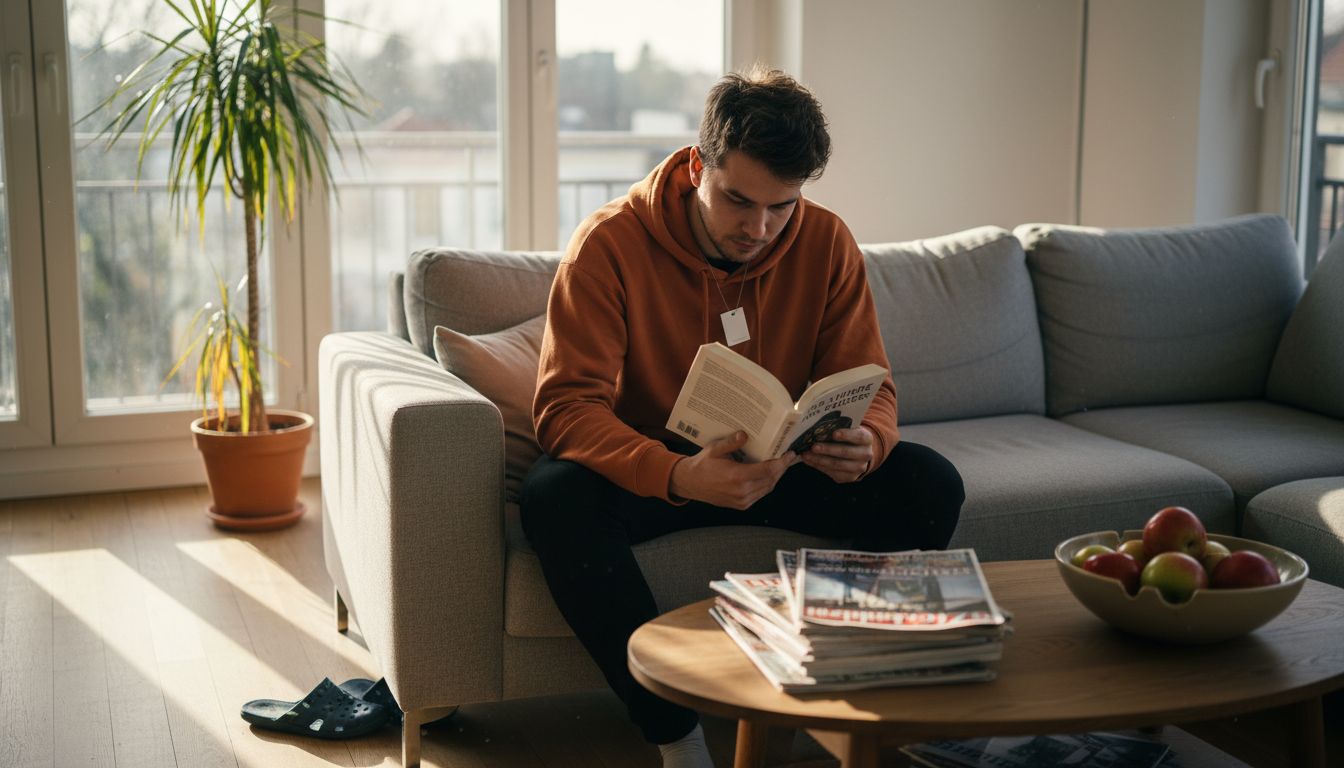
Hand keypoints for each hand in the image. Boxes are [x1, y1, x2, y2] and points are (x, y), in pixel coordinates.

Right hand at [669, 431, 799, 509]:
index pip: (768, 470)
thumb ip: (732, 442)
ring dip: (776, 477)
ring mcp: (742, 501)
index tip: (790, 454)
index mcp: (737, 477)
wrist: (690, 483)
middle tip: (789, 457)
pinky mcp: (741, 505)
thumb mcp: (715, 449)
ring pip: (767, 488)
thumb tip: (745, 434)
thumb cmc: (702, 465)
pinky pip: (760, 494)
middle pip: (771, 480)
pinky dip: (767, 484)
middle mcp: (742, 491)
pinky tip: (769, 475)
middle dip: (782, 469)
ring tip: (781, 465)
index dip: (781, 463)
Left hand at [799, 426, 873, 482]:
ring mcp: (858, 468)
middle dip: (828, 449)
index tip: (833, 433)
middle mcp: (866, 454)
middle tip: (813, 446)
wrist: (857, 453)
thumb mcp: (848, 429)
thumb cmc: (848, 436)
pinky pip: (831, 472)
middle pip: (845, 452)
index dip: (847, 435)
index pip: (858, 436)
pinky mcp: (849, 477)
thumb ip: (837, 427)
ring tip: (806, 454)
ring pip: (837, 464)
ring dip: (819, 459)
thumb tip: (817, 428)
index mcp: (867, 439)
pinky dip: (818, 465)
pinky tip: (808, 460)